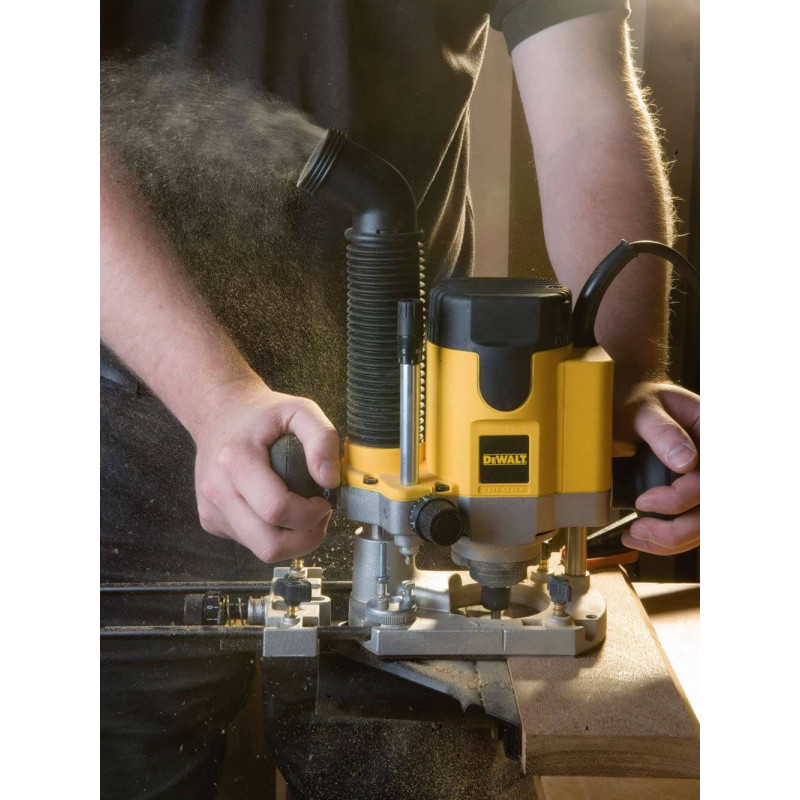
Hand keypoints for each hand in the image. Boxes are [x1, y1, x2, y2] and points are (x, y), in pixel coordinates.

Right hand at [193, 379, 340, 562]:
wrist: (219, 413)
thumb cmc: (261, 415)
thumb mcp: (300, 410)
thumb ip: (322, 439)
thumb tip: (330, 480)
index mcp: (236, 459)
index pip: (276, 509)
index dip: (310, 515)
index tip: (324, 502)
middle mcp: (217, 489)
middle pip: (269, 544)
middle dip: (305, 538)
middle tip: (319, 516)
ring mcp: (211, 508)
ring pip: (261, 550)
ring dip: (292, 541)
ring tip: (303, 515)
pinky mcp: (211, 520)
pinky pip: (249, 543)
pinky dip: (272, 534)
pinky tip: (278, 511)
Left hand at [614, 382, 699, 554]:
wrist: (629, 399)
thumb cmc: (637, 398)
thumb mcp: (643, 408)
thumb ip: (662, 430)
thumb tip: (686, 461)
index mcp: (713, 433)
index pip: (712, 478)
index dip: (681, 497)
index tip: (644, 500)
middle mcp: (714, 460)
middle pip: (713, 509)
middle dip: (677, 530)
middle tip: (638, 529)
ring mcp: (705, 478)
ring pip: (705, 524)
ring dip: (672, 540)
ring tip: (635, 536)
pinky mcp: (692, 493)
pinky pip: (691, 523)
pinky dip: (669, 538)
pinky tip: (643, 536)